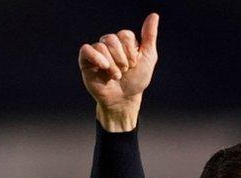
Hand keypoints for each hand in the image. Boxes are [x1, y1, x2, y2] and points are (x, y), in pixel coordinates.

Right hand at [78, 13, 159, 130]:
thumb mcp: (148, 57)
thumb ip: (149, 36)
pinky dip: (96, 58)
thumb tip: (154, 15)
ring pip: (102, 46)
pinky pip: (86, 50)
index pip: (125, 35)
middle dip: (122, 59)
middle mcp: (109, 45)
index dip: (131, 51)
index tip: (134, 64)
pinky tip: (104, 67)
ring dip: (113, 65)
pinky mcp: (86, 61)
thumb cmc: (137, 80)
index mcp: (123, 42)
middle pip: (112, 39)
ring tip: (116, 76)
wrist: (124, 99)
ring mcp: (97, 52)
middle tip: (124, 71)